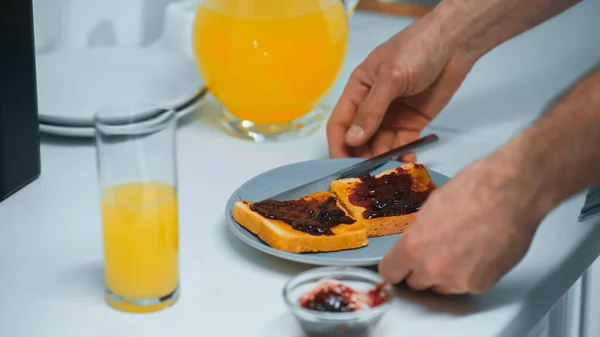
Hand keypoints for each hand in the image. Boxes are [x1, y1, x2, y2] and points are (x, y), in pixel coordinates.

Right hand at [326, 15, 473, 160]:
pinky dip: (402, 156)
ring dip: (383, 160)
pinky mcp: (412, 124)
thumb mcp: (391, 77)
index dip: (339, 146)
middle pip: (359, 140)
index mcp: (358, 90)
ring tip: (390, 173)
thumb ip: (372, 110)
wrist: (455, 43)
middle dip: (362, 158)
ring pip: (380, 146)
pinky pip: (402, 146)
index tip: (343, 168)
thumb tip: (353, 140)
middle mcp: (371, 106)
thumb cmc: (417, 49)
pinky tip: (407, 163)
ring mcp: (392, 116)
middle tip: (369, 177)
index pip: (340, 123)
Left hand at [378, 150, 543, 293]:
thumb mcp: (430, 206)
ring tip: (458, 251)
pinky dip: (467, 275)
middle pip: (414, 283)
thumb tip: (418, 239)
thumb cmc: (474, 189)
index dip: (393, 267)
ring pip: (440, 288)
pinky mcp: (482, 284)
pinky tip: (476, 254)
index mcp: (413, 247)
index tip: (397, 264)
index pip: (389, 272)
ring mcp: (458, 280)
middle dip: (419, 270)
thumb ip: (419, 231)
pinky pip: (465, 286)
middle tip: (431, 252)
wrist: (512, 192)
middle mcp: (432, 269)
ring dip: (443, 275)